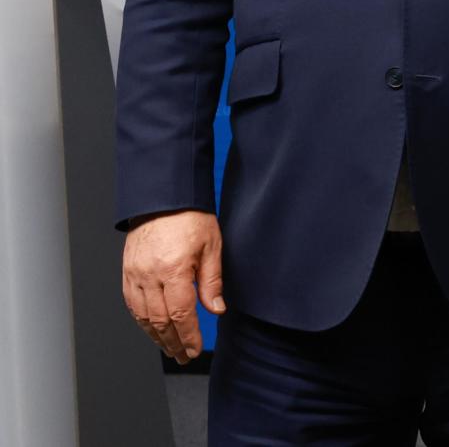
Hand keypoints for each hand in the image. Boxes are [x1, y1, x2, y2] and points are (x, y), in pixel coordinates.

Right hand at [121, 210, 224, 363]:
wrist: (162, 197)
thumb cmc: (191, 217)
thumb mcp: (212, 246)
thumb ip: (212, 281)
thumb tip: (216, 310)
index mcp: (174, 269)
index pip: (181, 314)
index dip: (189, 336)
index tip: (196, 350)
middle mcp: (150, 275)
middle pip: (160, 320)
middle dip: (173, 343)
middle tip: (184, 356)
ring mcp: (135, 274)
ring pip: (143, 316)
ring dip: (156, 337)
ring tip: (170, 349)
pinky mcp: (127, 272)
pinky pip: (131, 304)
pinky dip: (141, 321)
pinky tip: (152, 329)